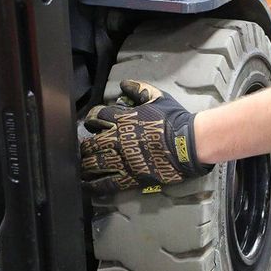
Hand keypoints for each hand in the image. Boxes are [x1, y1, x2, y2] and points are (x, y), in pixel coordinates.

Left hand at [81, 80, 211, 193]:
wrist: (189, 143)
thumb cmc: (174, 119)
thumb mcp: (157, 97)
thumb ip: (138, 90)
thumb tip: (124, 85)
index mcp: (122, 119)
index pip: (96, 117)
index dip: (92, 120)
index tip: (92, 125)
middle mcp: (117, 140)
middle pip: (90, 143)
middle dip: (85, 146)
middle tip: (85, 149)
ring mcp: (123, 160)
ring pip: (94, 163)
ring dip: (86, 165)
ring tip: (82, 167)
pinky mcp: (131, 177)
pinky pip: (107, 183)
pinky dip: (94, 185)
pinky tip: (86, 185)